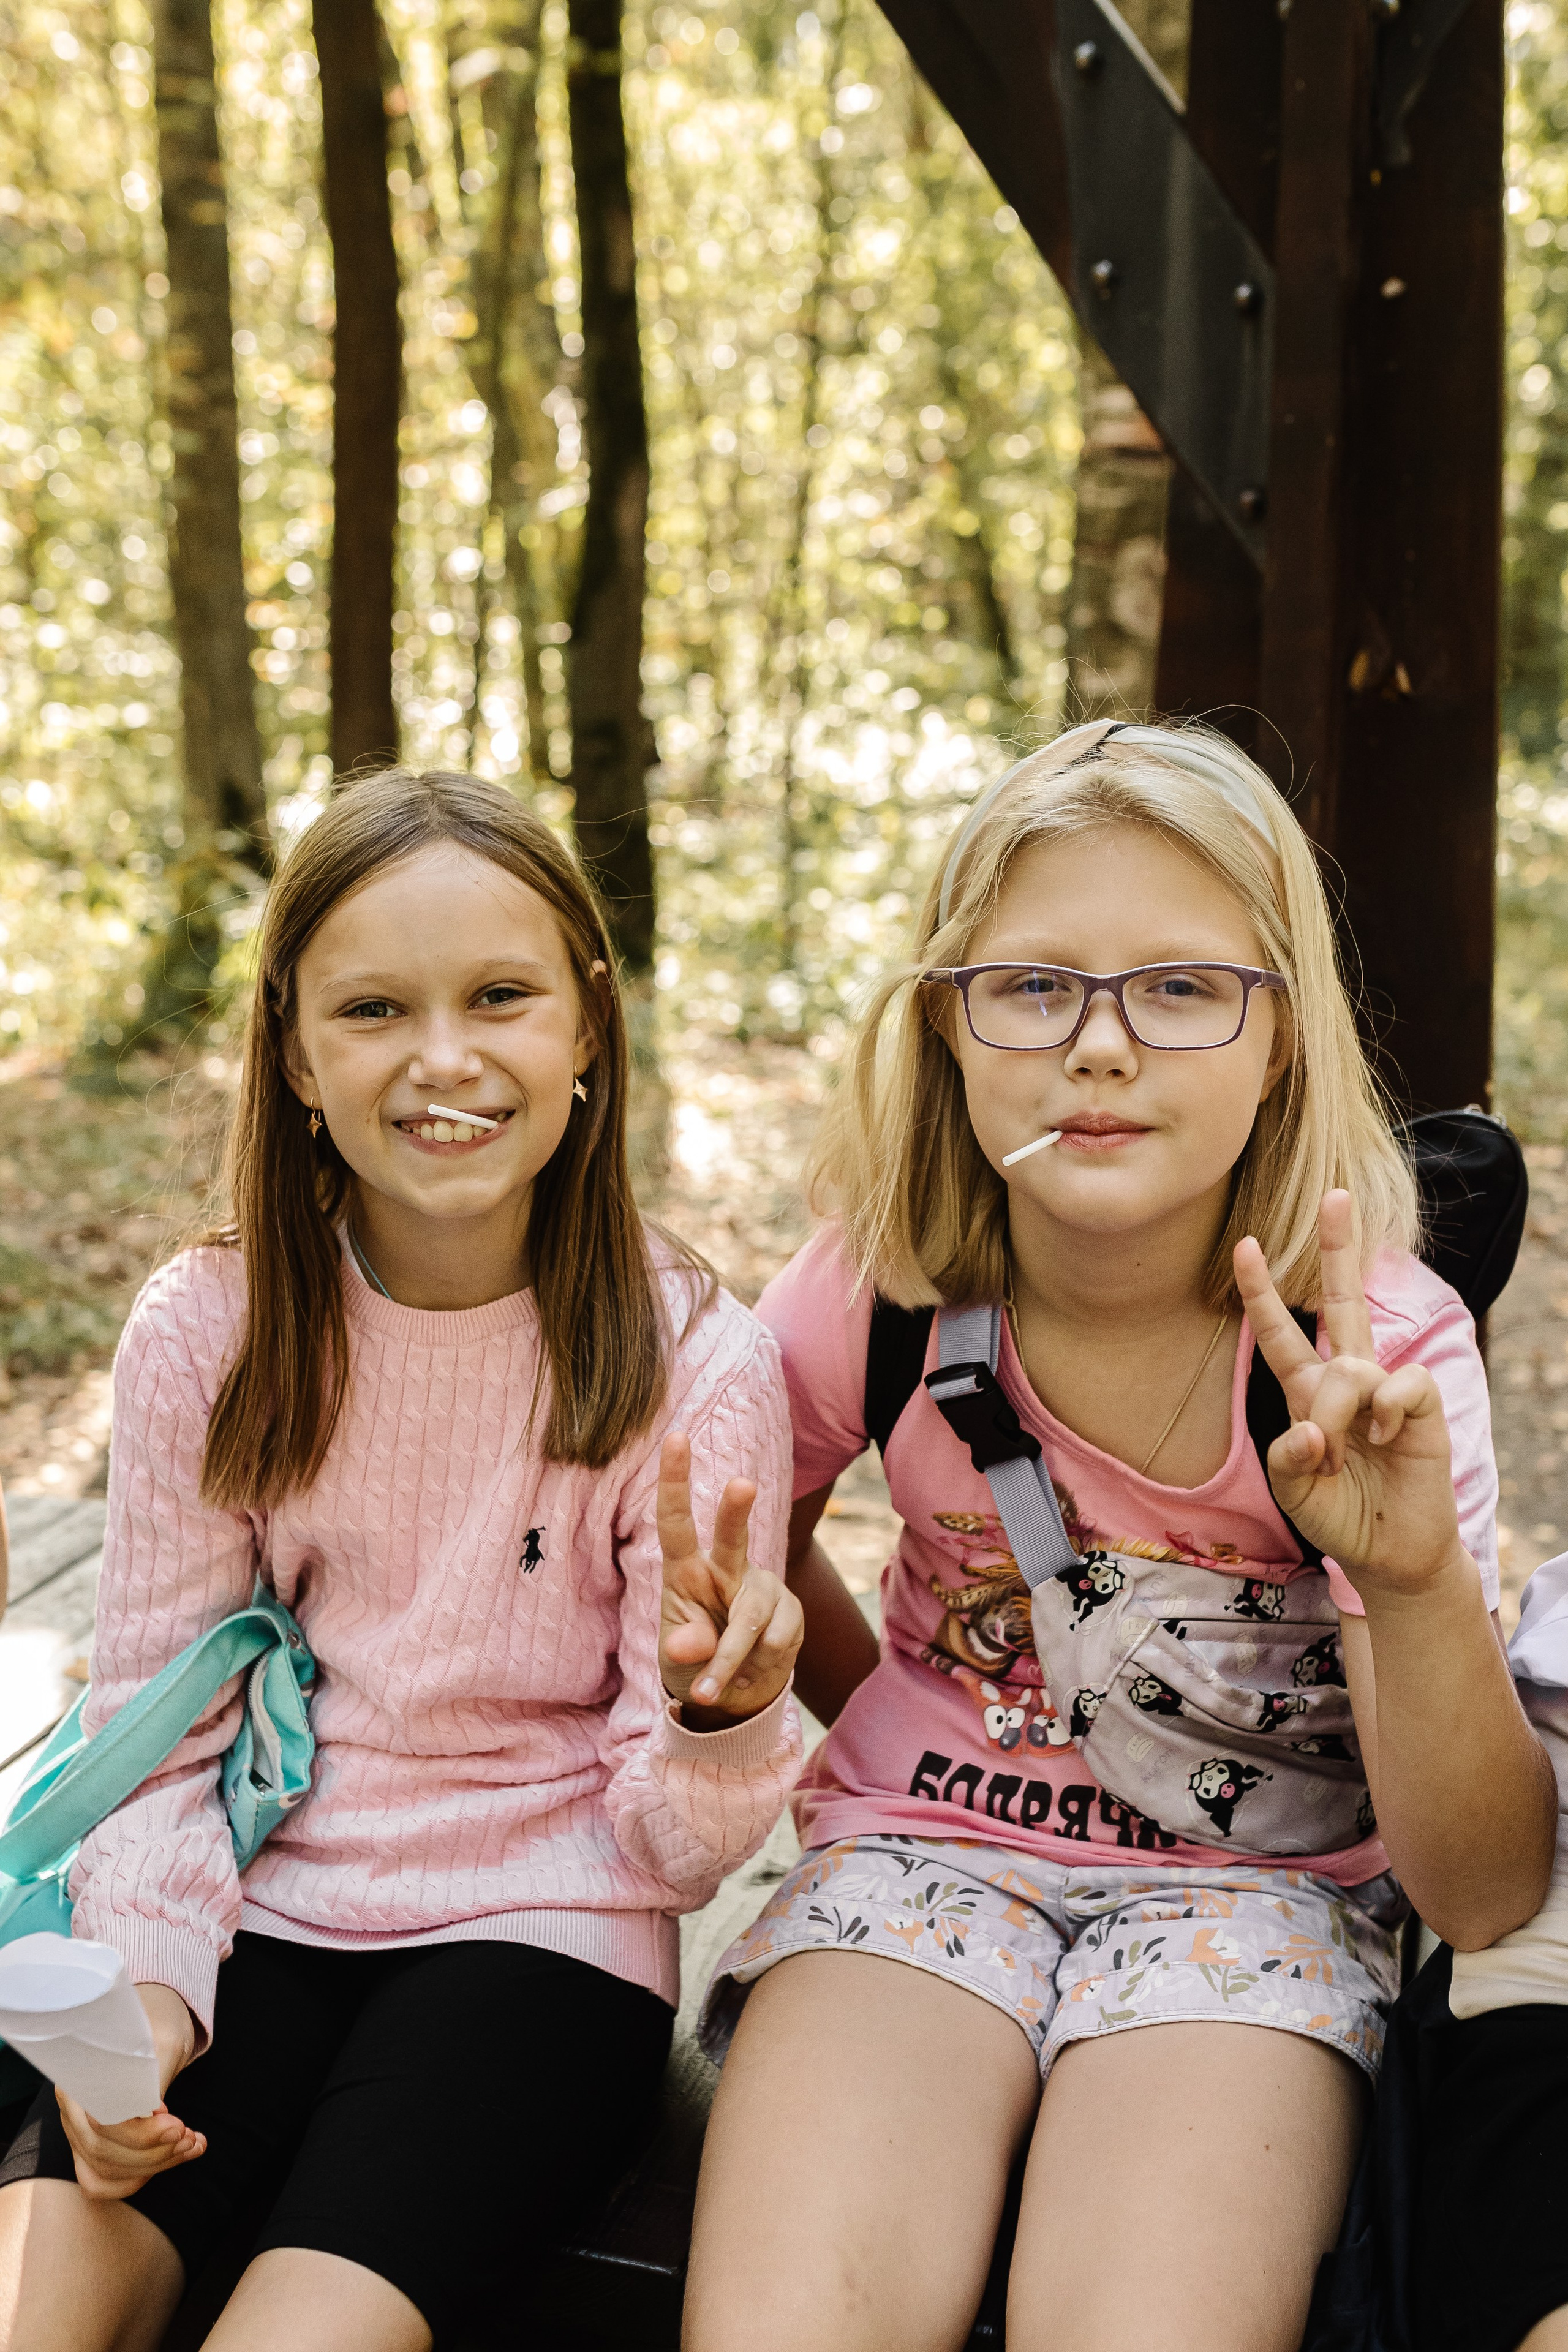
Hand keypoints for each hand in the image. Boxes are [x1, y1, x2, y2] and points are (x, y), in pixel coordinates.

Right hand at [57, 1981, 205, 2200]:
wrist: (158, 2021)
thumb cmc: (160, 2025)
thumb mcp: (165, 2040)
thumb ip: (152, 2075)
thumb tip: (150, 2113)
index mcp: (81, 2074)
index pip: (101, 2122)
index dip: (140, 2134)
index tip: (177, 2123)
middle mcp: (72, 2105)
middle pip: (101, 2150)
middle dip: (153, 2151)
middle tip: (191, 2135)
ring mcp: (78, 2128)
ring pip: (104, 2168)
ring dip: (153, 2165)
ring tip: (192, 2144)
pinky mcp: (92, 2144)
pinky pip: (102, 2180)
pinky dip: (138, 2177)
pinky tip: (173, 2158)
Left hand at [657, 1430, 802, 1727]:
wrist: (735, 1692)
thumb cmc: (695, 1660)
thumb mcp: (678, 1658)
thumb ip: (685, 1647)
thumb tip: (688, 1646)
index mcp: (687, 1570)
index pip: (677, 1522)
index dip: (675, 1481)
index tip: (675, 1436)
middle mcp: (727, 1570)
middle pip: (732, 1537)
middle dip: (735, 1511)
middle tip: (741, 1484)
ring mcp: (762, 1589)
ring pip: (751, 1620)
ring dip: (730, 1662)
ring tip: (713, 1690)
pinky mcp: (790, 1613)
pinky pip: (775, 1643)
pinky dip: (756, 1669)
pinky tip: (749, 1674)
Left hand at [1233, 1192, 1466, 1600]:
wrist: (1388, 1551)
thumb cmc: (1337, 1514)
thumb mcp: (1293, 1489)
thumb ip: (1288, 1456)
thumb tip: (1315, 1426)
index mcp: (1307, 1392)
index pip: (1279, 1334)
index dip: (1261, 1292)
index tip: (1244, 1244)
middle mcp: (1346, 1378)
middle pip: (1342, 1301)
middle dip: (1337, 1248)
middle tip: (1335, 1194)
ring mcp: (1385, 1388)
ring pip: (1350, 1367)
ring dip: (1339, 1414)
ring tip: (1347, 1453)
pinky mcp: (1422, 1404)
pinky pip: (1397, 1385)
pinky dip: (1384, 1414)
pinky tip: (1387, 1440)